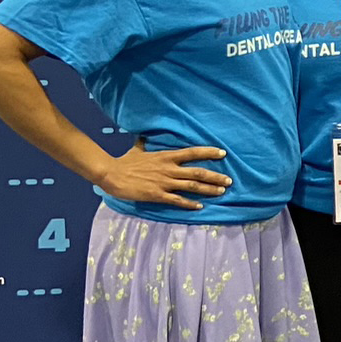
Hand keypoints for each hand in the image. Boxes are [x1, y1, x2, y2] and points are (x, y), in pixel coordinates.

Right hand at [96, 141, 229, 208]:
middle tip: (229, 181)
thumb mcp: (138, 149)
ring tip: (221, 192)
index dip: (209, 152)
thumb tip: (144, 135)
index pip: (192, 153)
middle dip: (215, 177)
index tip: (223, 153)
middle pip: (198, 173)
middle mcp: (169, 169)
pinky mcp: (158, 195)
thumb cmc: (125, 162)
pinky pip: (178, 200)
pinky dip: (190, 203)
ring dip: (208, 190)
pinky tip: (200, 206)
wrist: (111, 174)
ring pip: (192, 186)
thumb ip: (145, 143)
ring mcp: (164, 182)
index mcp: (166, 157)